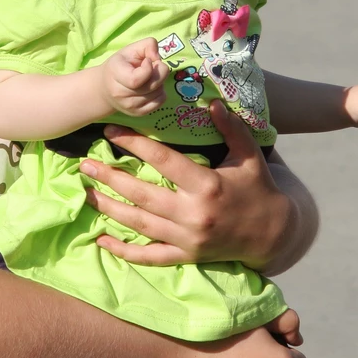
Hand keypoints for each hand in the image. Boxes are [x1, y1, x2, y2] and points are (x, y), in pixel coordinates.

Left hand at [81, 100, 291, 267]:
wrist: (272, 234)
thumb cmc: (258, 188)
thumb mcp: (250, 155)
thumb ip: (231, 128)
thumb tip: (212, 101)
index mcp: (207, 185)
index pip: (163, 161)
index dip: (135, 144)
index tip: (111, 131)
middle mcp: (194, 214)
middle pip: (143, 194)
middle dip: (111, 178)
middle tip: (85, 164)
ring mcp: (188, 238)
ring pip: (140, 224)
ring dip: (110, 209)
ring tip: (86, 193)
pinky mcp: (186, 255)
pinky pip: (150, 256)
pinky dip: (124, 251)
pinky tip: (102, 241)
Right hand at [101, 38, 168, 116]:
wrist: (105, 88)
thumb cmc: (120, 65)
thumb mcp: (131, 49)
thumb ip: (148, 45)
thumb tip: (158, 58)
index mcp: (115, 75)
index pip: (137, 79)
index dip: (149, 67)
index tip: (147, 61)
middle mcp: (121, 94)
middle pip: (152, 86)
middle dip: (160, 72)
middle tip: (154, 66)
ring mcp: (130, 106)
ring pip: (158, 93)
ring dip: (160, 82)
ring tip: (150, 77)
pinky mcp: (138, 113)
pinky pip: (160, 102)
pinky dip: (161, 92)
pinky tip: (152, 87)